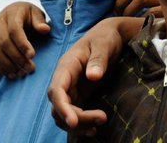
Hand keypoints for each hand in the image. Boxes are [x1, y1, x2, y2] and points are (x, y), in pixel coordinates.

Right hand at [0, 2, 49, 77]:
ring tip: (22, 72)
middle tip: (30, 68)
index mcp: (11, 13)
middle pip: (4, 43)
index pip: (14, 29)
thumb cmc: (29, 15)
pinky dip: (1, 68)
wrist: (16, 13)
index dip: (22, 44)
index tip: (32, 55)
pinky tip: (13, 74)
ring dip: (9, 65)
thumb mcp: (37, 14)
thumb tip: (44, 29)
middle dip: (17, 58)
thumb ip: (40, 21)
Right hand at [47, 16, 142, 134]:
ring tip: (97, 127)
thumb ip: (98, 59)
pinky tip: (94, 129)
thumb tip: (93, 76)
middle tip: (100, 119)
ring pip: (64, 114)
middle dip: (76, 118)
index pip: (56, 90)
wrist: (110, 36)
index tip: (73, 122)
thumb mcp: (104, 44)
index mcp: (66, 66)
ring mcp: (71, 89)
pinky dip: (81, 124)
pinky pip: (74, 114)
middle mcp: (64, 80)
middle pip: (59, 106)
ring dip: (78, 125)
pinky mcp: (79, 95)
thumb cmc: (105, 37)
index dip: (62, 108)